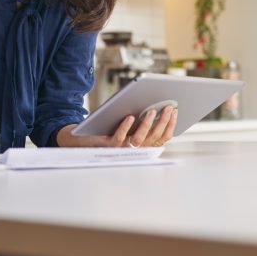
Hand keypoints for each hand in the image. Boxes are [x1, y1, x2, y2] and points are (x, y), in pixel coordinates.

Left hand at [57, 106, 177, 147]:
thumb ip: (143, 118)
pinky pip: (118, 139)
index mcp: (142, 145)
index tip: (176, 110)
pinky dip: (125, 128)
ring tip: (152, 110)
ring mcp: (121, 149)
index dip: (170, 125)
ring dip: (147, 125)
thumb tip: (159, 104)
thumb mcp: (129, 123)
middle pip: (154, 138)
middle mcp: (134, 150)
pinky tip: (130, 116)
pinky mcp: (106, 146)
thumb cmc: (109, 126)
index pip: (162, 138)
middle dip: (163, 122)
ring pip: (138, 141)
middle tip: (168, 106)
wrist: (80, 136)